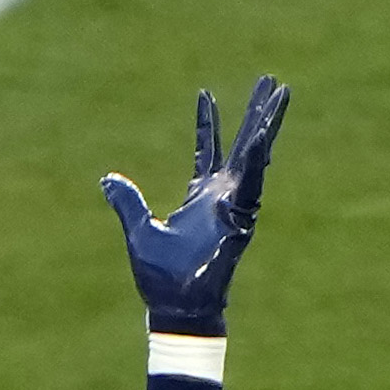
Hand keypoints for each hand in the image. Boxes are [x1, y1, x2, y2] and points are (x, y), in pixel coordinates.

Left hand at [101, 76, 289, 337]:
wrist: (176, 308)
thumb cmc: (161, 278)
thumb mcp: (139, 230)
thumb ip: (128, 202)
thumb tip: (107, 179)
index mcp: (200, 196)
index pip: (207, 150)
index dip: (207, 122)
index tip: (205, 92)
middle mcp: (223, 196)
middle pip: (244, 144)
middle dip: (257, 112)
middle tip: (271, 81)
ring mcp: (236, 205)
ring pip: (256, 156)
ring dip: (269, 124)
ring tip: (282, 93)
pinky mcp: (241, 219)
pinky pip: (251, 183)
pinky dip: (257, 159)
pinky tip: (263, 134)